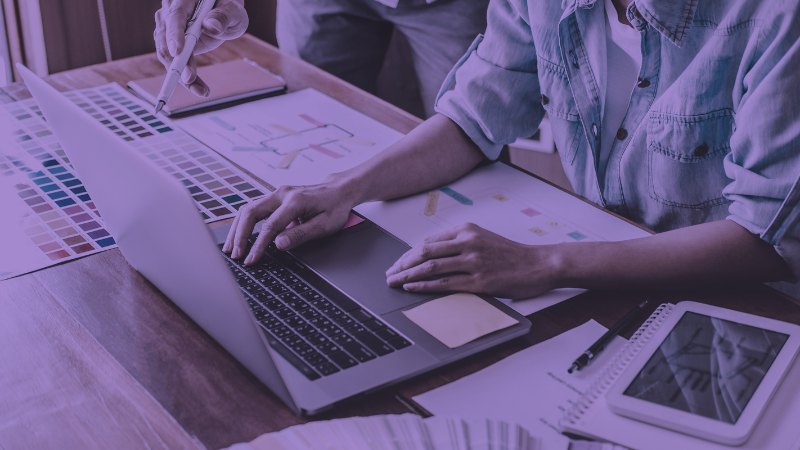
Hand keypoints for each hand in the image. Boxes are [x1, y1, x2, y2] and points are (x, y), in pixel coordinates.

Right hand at [154, 0, 248, 96]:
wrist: (223, 10)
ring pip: (167, 54)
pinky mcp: (171, 41)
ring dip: (180, 75)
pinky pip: (174, 61)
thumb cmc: (228, 6)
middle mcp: (170, 12)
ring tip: (201, 90)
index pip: (175, 16)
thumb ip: (224, 15)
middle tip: (190, 80)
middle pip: (165, 39)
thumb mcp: (233, 9)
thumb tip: (211, 26)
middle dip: (177, 63)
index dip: (174, 34)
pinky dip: (184, 75)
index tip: (178, 52)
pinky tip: (198, 87)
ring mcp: (168, 27)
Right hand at [223, 182, 356, 264]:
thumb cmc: (334, 208)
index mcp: (295, 201)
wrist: (339, 191)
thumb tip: (278, 244)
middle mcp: (282, 194)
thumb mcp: (324, 226)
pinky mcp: (275, 198)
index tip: (251, 260)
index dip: (258, 245)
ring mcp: (277, 194)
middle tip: (235, 255)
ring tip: (231, 248)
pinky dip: (244, 223)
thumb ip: (300, 234)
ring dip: (237, 229)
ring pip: (248, 209)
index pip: (270, 226)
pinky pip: (254, 209)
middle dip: (239, 235)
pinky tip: (239, 236)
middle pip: (250, 212)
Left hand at [385, 223, 558, 298]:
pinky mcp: (479, 281)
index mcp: (466, 230)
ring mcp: (473, 262)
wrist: (539, 264)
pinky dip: (424, 285)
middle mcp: (468, 242)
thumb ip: (458, 243)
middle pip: (424, 252)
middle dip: (402, 264)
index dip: (408, 254)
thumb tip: (430, 255)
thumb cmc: (510, 254)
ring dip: (408, 275)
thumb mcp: (482, 238)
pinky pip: (445, 284)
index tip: (397, 263)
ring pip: (431, 267)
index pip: (428, 242)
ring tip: (394, 282)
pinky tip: (412, 288)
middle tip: (389, 274)